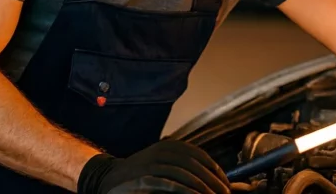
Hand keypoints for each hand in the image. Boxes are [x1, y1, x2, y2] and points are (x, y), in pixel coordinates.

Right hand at [77, 140, 230, 193]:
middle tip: (225, 193)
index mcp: (168, 146)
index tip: (226, 182)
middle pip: (193, 163)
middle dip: (212, 179)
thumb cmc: (142, 174)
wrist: (110, 179)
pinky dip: (185, 190)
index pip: (197, 154)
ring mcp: (151, 165)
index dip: (214, 168)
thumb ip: (183, 167)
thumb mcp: (162, 164)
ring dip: (202, 186)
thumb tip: (212, 177)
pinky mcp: (143, 180)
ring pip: (183, 173)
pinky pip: (169, 184)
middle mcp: (161, 152)